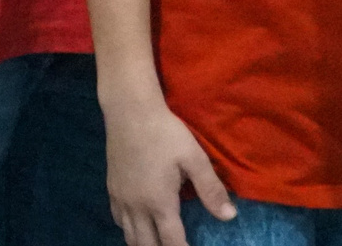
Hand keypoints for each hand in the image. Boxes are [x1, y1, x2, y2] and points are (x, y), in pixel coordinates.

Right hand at [104, 97, 229, 245]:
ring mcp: (121, 198)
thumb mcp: (194, 158)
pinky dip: (129, 229)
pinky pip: (117, 220)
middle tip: (175, 244)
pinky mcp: (111, 188)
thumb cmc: (164, 132)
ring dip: (144, 243)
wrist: (129, 110)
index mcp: (159, 203)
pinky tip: (138, 223)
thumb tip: (230, 216)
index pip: (171, 242)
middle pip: (146, 245)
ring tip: (158, 240)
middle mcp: (137, 206)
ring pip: (129, 236)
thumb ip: (211, 189)